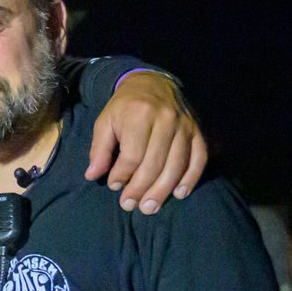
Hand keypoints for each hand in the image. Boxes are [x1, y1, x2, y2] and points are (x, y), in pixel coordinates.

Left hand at [85, 70, 206, 212]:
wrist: (152, 82)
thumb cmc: (124, 107)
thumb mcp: (105, 122)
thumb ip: (99, 149)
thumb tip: (92, 175)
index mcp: (140, 115)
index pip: (132, 155)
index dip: (122, 175)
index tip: (114, 185)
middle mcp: (166, 120)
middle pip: (155, 164)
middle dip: (141, 189)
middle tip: (130, 206)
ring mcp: (185, 126)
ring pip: (177, 165)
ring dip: (163, 191)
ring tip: (150, 208)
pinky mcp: (198, 131)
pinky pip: (199, 159)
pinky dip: (191, 178)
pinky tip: (179, 193)